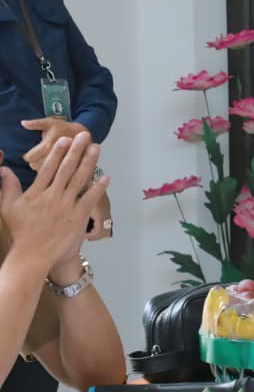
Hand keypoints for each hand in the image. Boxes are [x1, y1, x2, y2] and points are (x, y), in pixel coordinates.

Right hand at [0, 133, 108, 275]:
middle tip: (84, 136)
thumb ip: (8, 186)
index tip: (64, 140)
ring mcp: (66, 207)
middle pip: (67, 169)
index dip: (57, 152)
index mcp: (36, 193)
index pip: (48, 168)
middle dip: (76, 151)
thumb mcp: (9, 207)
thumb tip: (4, 168)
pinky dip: (98, 188)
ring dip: (89, 163)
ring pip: (79, 180)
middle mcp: (52, 197)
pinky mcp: (77, 218)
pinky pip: (89, 199)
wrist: (32, 255)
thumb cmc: (21, 231)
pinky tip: (106, 176)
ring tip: (96, 148)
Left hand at [21, 118, 89, 170]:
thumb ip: (36, 123)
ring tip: (47, 163)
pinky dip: (52, 173)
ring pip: (44, 172)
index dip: (28, 156)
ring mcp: (63, 163)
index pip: (29, 158)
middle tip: (39, 158)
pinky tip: (54, 168)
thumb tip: (23, 123)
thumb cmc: (65, 128)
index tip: (31, 154)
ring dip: (43, 169)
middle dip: (35, 163)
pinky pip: (55, 176)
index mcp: (48, 145)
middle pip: (35, 166)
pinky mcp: (70, 169)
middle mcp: (54, 156)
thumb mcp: (51, 122)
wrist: (86, 135)